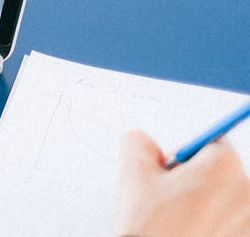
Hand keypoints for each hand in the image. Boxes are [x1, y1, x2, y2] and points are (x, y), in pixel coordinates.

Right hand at [112, 129, 249, 235]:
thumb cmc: (150, 230)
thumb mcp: (131, 176)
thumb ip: (138, 143)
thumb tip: (145, 142)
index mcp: (223, 165)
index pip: (211, 145)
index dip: (186, 159)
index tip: (170, 177)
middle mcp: (248, 190)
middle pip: (222, 175)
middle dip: (197, 185)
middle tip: (168, 206)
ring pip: (227, 204)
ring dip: (208, 210)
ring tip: (179, 228)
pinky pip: (231, 226)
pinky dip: (216, 230)